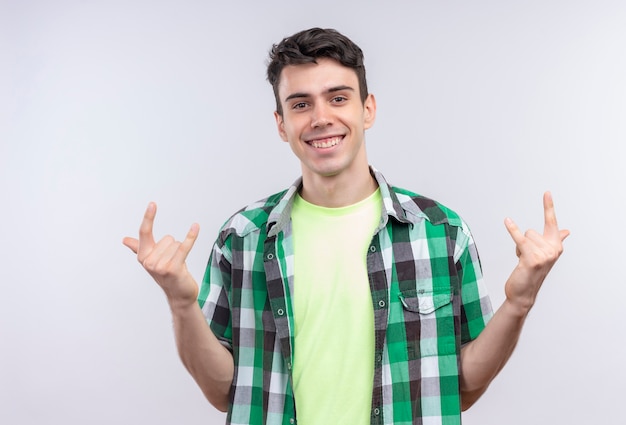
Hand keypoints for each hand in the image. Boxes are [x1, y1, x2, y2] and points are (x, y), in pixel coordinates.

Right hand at [123, 202, 199, 307]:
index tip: (153, 204)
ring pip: (176, 244)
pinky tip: (195, 227)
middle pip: (167, 238)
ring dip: (180, 252)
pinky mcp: (174, 268)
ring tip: (177, 265)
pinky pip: (183, 247)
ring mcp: (160, 266)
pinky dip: (190, 237)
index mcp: (143, 256)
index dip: (148, 217)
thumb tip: (125, 240)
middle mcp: (149, 262)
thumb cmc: (166, 275)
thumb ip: (138, 248)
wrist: (178, 294)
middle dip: (173, 248)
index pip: (144, 232)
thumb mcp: (151, 260)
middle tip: (172, 262)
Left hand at [503, 192, 569, 313]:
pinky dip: (513, 230)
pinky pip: (520, 239)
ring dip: (519, 249)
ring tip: (523, 262)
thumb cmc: (532, 272)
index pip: (552, 222)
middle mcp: (553, 250)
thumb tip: (565, 231)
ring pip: (525, 237)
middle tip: (527, 258)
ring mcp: (544, 255)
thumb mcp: (545, 255)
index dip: (549, 206)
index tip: (547, 192)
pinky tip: (507, 221)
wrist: (523, 293)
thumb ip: (555, 240)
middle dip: (525, 243)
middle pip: (531, 231)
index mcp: (556, 246)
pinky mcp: (532, 259)